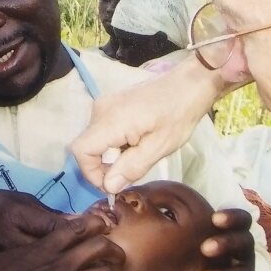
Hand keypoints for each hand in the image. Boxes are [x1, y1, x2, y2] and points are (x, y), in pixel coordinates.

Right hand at [0, 214, 125, 270]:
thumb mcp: (9, 236)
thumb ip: (37, 231)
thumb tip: (59, 226)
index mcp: (47, 242)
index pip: (84, 226)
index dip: (99, 226)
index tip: (103, 232)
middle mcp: (61, 261)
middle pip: (103, 247)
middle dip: (115, 252)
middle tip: (115, 262)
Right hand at [71, 57, 226, 193]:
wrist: (190, 84)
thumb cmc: (179, 115)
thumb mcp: (159, 147)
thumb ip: (131, 167)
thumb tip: (109, 186)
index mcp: (111, 120)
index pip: (81, 151)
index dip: (91, 173)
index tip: (113, 184)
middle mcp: (100, 110)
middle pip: (87, 147)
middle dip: (103, 167)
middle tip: (130, 174)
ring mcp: (105, 104)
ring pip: (95, 140)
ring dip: (111, 156)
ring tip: (138, 156)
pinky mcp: (111, 104)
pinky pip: (103, 130)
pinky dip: (114, 144)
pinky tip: (136, 144)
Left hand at [177, 208, 257, 270]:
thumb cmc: (192, 256)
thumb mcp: (185, 235)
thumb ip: (171, 216)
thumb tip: (140, 196)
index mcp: (232, 235)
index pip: (243, 220)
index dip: (232, 217)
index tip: (214, 218)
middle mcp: (242, 256)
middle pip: (245, 244)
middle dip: (227, 244)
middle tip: (205, 248)